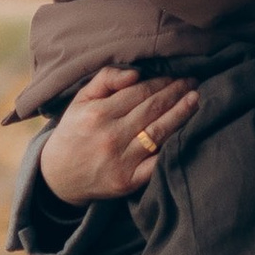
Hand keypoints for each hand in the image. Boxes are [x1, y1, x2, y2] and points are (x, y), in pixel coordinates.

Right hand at [38, 65, 198, 202]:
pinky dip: (174, 148)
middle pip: (152, 110)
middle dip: (176, 93)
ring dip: (181, 114)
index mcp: (97, 114)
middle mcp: (110, 137)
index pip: (139, 92)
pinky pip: (157, 162)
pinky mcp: (129, 181)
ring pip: (159, 133)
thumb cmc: (74, 133)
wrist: (59, 178)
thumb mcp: (80, 101)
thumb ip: (105, 80)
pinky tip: (188, 134)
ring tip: (195, 99)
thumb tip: (136, 74)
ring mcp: (121, 161)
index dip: (161, 82)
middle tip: (193, 82)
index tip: (177, 75)